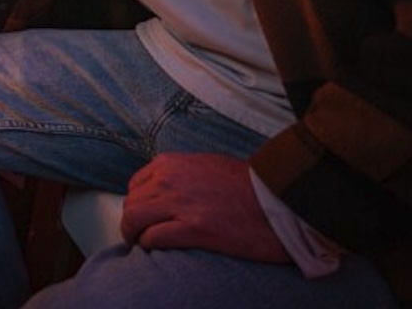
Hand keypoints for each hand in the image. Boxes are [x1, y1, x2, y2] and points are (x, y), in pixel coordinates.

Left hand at [120, 153, 289, 262]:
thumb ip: (181, 173)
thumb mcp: (207, 165)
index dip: (138, 203)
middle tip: (141, 234)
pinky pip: (153, 238)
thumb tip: (166, 187)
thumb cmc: (250, 186)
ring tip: (144, 243)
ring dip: (136, 234)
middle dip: (133, 221)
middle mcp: (169, 180)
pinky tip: (159, 248)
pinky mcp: (193, 229)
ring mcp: (179, 203)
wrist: (280, 201)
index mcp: (171, 163)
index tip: (145, 215)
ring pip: (134, 220)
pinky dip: (150, 245)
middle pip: (131, 204)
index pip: (135, 185)